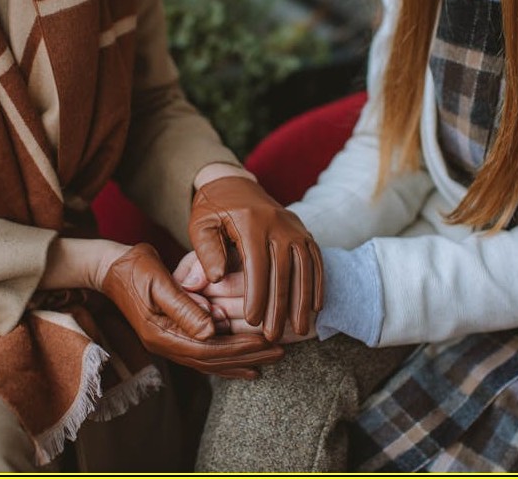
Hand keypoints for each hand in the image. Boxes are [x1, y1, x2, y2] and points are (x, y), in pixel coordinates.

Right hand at [101, 244, 283, 378]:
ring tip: (270, 358)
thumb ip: (184, 306)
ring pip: (210, 361)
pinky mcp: (172, 336)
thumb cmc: (134, 267)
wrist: (110, 267)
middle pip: (212, 360)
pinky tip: (246, 360)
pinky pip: (204, 353)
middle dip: (248, 356)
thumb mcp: (158, 281)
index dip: (239, 348)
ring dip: (241, 360)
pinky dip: (226, 358)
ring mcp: (168, 343)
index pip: (207, 349)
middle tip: (281, 351)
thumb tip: (211, 329)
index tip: (267, 341)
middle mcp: (165, 345)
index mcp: (161, 333)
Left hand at [188, 175, 323, 341]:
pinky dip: (317, 284)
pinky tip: (315, 307)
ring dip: (303, 301)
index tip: (252, 322)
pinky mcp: (303, 231)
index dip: (256, 296)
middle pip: (283, 271)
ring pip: (304, 268)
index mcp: (251, 222)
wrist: (235, 182)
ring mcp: (295, 228)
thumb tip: (215, 279)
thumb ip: (205, 251)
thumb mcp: (200, 224)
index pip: (256, 265)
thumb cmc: (213, 208)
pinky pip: (315, 260)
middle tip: (273, 335)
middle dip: (280, 307)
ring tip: (299, 329)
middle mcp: (279, 224)